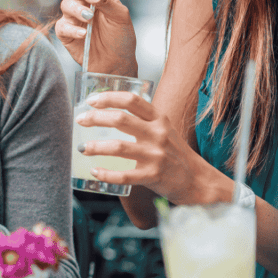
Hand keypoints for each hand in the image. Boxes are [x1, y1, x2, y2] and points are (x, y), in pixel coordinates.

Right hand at [54, 0, 137, 75]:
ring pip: (66, 3)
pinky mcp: (66, 33)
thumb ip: (108, 0)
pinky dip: (72, 29)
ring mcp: (74, 17)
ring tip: (90, 18)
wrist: (117, 64)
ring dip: (77, 9)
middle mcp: (85, 2)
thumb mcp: (120, 17)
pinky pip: (62, 26)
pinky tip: (84, 34)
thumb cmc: (121, 39)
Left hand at [75, 91, 229, 204]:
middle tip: (80, 120)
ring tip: (82, 147)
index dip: (109, 97)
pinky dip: (106, 174)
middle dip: (95, 118)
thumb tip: (110, 110)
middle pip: (121, 119)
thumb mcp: (163, 129)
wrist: (196, 180)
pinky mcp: (153, 176)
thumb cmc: (174, 153)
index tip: (91, 100)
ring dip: (95, 146)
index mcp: (159, 119)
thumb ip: (143, 120)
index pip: (132, 100)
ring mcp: (155, 155)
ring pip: (118, 147)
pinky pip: (124, 175)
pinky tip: (95, 171)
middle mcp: (157, 134)